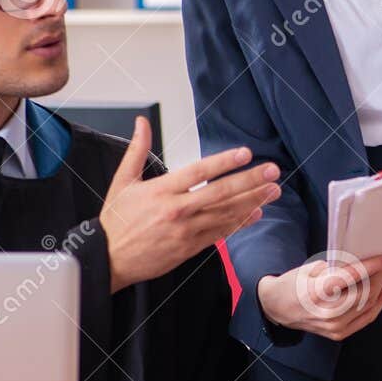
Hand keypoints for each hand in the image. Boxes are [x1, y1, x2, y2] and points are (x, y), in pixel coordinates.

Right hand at [100, 116, 279, 292]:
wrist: (108, 258)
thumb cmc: (116, 220)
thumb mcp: (122, 181)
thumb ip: (137, 150)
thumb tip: (141, 122)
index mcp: (161, 190)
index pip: (198, 172)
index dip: (223, 162)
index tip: (245, 154)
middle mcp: (177, 210)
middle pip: (220, 193)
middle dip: (250, 181)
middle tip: (273, 171)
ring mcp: (186, 230)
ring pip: (225, 213)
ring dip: (252, 201)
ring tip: (273, 190)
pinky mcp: (190, 247)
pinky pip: (220, 233)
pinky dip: (239, 223)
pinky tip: (256, 214)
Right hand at [257, 255, 381, 341]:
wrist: (278, 308)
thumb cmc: (292, 285)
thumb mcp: (309, 268)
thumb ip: (335, 267)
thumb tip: (360, 264)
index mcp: (318, 292)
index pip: (353, 277)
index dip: (374, 266)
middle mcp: (328, 312)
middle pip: (365, 292)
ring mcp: (335, 326)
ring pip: (368, 306)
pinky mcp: (339, 333)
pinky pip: (366, 318)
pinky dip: (378, 304)